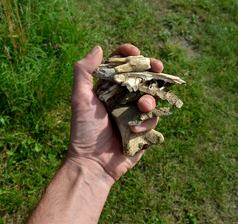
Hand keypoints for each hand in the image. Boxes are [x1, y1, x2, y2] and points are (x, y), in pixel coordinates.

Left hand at [67, 44, 163, 182]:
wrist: (93, 163)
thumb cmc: (84, 131)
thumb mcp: (80, 99)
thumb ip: (84, 72)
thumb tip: (97, 47)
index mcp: (107, 90)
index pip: (120, 66)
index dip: (128, 55)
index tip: (135, 52)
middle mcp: (122, 99)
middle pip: (141, 78)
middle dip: (151, 71)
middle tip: (157, 67)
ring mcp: (134, 114)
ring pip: (152, 98)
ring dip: (150, 99)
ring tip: (143, 106)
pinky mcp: (143, 130)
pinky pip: (154, 119)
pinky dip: (147, 122)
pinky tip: (136, 130)